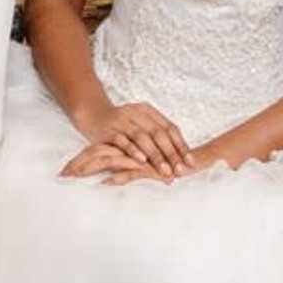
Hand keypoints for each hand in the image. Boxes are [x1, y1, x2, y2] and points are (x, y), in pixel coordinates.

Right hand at [63, 100, 190, 178]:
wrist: (93, 114)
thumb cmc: (122, 125)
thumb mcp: (141, 124)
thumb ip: (157, 136)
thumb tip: (181, 157)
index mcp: (148, 111)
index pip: (170, 128)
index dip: (181, 145)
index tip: (190, 162)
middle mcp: (137, 113)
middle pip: (159, 134)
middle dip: (171, 154)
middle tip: (180, 171)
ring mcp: (122, 120)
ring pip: (143, 138)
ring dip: (155, 156)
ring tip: (165, 171)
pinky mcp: (108, 130)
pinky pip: (122, 141)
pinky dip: (133, 150)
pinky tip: (142, 161)